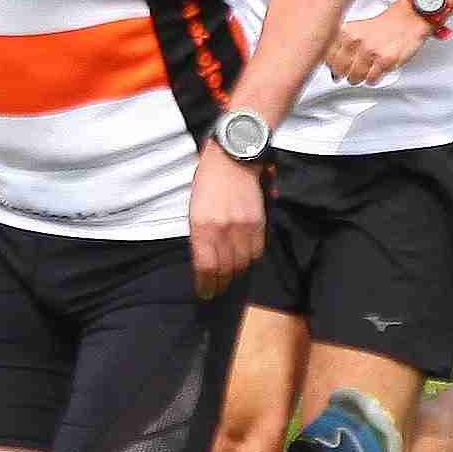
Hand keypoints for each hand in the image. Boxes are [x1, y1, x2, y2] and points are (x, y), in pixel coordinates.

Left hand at [189, 146, 263, 292]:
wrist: (232, 159)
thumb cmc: (208, 182)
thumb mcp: (194, 210)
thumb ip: (200, 236)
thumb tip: (206, 260)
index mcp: (201, 227)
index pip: (206, 267)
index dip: (206, 285)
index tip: (205, 292)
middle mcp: (222, 229)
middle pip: (225, 268)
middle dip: (221, 282)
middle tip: (217, 288)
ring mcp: (242, 226)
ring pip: (243, 262)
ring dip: (236, 271)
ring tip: (231, 274)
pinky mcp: (258, 222)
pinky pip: (257, 250)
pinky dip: (251, 257)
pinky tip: (245, 257)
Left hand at [328, 2, 430, 85]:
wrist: (408, 19)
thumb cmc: (384, 25)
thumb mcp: (356, 27)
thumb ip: (341, 43)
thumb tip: (330, 65)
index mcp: (347, 31)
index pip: (328, 57)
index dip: (331, 64)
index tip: (335, 66)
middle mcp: (356, 41)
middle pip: (339, 70)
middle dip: (343, 74)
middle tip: (348, 73)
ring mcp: (371, 52)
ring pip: (355, 77)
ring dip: (357, 78)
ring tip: (363, 72)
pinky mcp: (385, 61)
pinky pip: (371, 79)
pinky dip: (372, 79)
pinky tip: (374, 73)